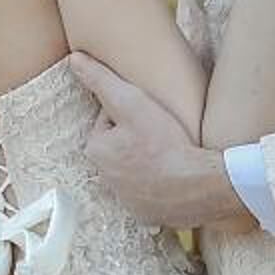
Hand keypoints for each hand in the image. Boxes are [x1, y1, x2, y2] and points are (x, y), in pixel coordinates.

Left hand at [68, 53, 255, 229]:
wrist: (200, 186)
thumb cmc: (165, 143)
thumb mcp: (131, 101)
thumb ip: (100, 79)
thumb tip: (74, 59)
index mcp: (96, 151)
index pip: (110, 122)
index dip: (132, 114)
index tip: (150, 117)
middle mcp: (104, 179)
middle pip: (121, 147)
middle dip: (137, 139)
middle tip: (162, 134)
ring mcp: (126, 200)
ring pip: (135, 170)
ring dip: (148, 162)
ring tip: (170, 154)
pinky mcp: (146, 215)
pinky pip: (150, 194)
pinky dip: (160, 186)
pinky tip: (175, 176)